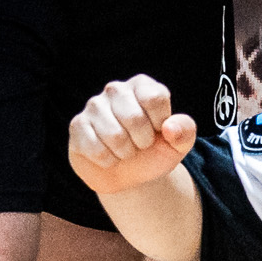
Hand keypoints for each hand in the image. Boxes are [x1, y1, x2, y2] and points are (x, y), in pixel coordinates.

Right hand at [67, 74, 196, 197]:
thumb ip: (184, 131)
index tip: (159, 131)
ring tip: (125, 150)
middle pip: (134, 118)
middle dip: (143, 142)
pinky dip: (109, 161)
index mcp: (142, 85)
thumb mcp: (179, 143)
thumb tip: (169, 128)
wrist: (131, 175)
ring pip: (114, 136)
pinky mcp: (77, 126)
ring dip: (126, 153)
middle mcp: (116, 89)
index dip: (161, 123)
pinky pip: (96, 149)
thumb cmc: (155, 151)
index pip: (155, 98)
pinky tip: (109, 156)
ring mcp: (94, 106)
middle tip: (140, 144)